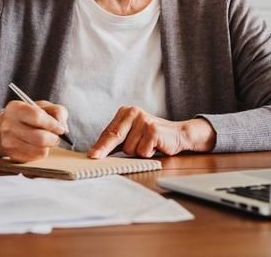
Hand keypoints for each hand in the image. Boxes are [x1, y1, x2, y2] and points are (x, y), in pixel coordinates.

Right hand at [0, 100, 68, 162]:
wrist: (4, 127)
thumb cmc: (27, 115)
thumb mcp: (43, 106)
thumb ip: (57, 112)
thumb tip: (63, 128)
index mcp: (15, 108)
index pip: (37, 117)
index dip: (53, 124)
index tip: (61, 129)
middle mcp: (8, 125)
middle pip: (40, 138)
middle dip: (54, 138)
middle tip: (57, 136)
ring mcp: (8, 142)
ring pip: (39, 150)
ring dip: (48, 146)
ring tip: (47, 140)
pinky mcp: (12, 155)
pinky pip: (35, 158)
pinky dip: (41, 152)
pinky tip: (38, 146)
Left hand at [87, 106, 215, 158]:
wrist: (178, 134)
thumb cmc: (151, 137)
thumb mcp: (132, 134)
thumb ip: (116, 141)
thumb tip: (96, 152)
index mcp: (126, 112)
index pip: (109, 131)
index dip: (99, 145)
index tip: (91, 155)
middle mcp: (134, 113)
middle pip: (114, 136)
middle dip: (105, 150)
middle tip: (95, 157)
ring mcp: (144, 121)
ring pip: (129, 149)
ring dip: (138, 152)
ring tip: (147, 145)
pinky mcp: (153, 131)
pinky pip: (142, 152)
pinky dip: (148, 154)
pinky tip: (155, 146)